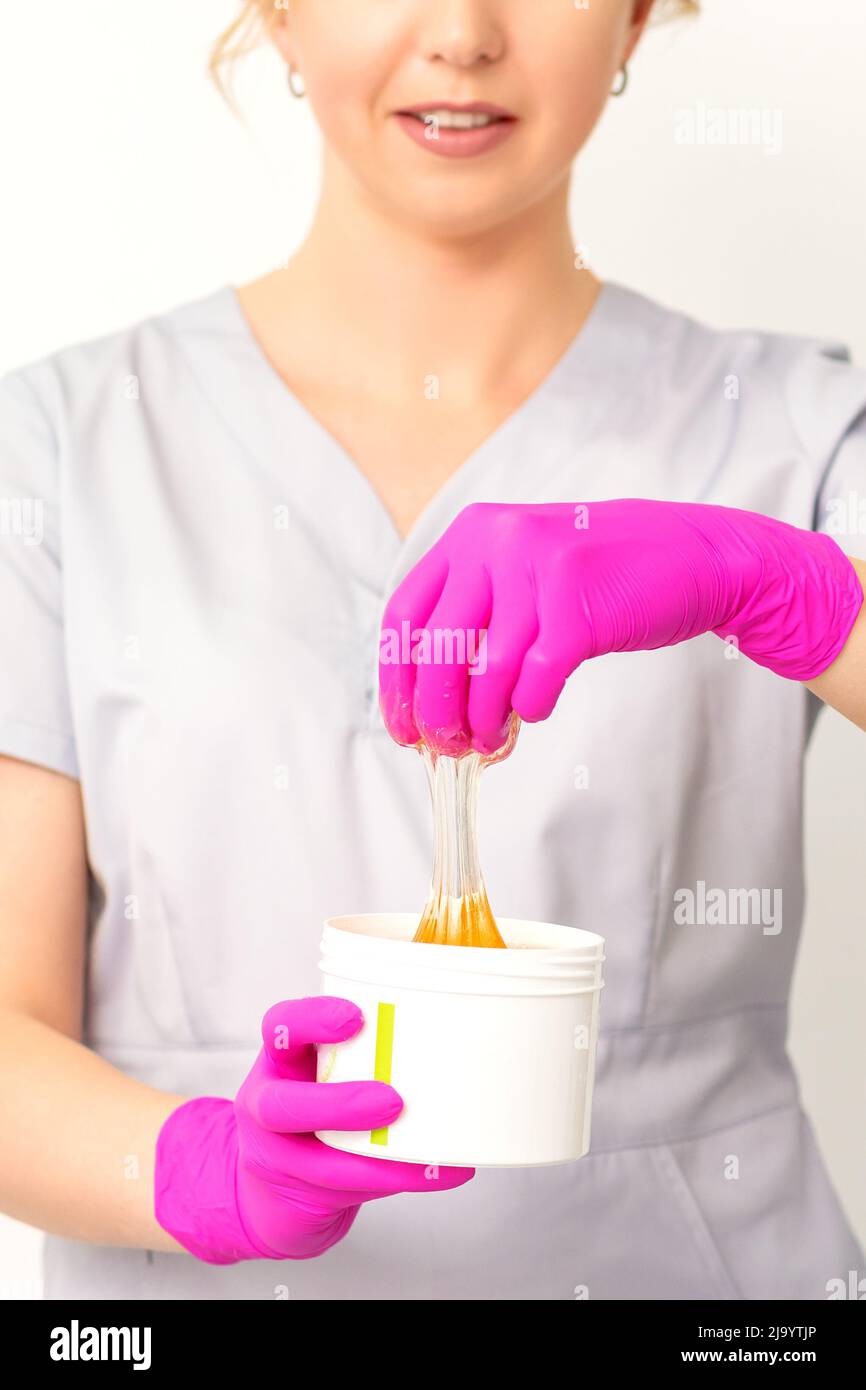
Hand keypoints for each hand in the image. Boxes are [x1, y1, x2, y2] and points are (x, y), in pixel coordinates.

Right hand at [154, 996, 472, 1262]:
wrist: (276, 1185)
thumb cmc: (316, 1106)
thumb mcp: (326, 1066)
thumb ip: (368, 1049)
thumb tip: (454, 1030)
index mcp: (281, 1060)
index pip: (281, 1027)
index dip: (312, 1020)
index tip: (356, 1017)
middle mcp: (268, 1106)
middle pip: (284, 1105)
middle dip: (339, 1105)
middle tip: (392, 1101)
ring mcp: (280, 1158)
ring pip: (317, 1163)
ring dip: (375, 1159)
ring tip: (425, 1152)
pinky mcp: (304, 1194)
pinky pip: (350, 1193)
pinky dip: (401, 1180)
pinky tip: (440, 1171)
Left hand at [378, 499, 863, 755]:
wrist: (692, 556)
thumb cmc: (601, 577)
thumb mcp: (524, 571)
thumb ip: (477, 613)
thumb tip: (429, 701)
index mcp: (471, 533)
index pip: (403, 617)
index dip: (395, 683)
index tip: (403, 728)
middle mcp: (496, 542)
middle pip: (436, 651)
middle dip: (435, 714)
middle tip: (445, 749)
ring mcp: (539, 571)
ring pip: (487, 673)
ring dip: (483, 722)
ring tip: (490, 743)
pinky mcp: (579, 607)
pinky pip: (536, 681)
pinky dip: (530, 708)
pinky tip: (535, 711)